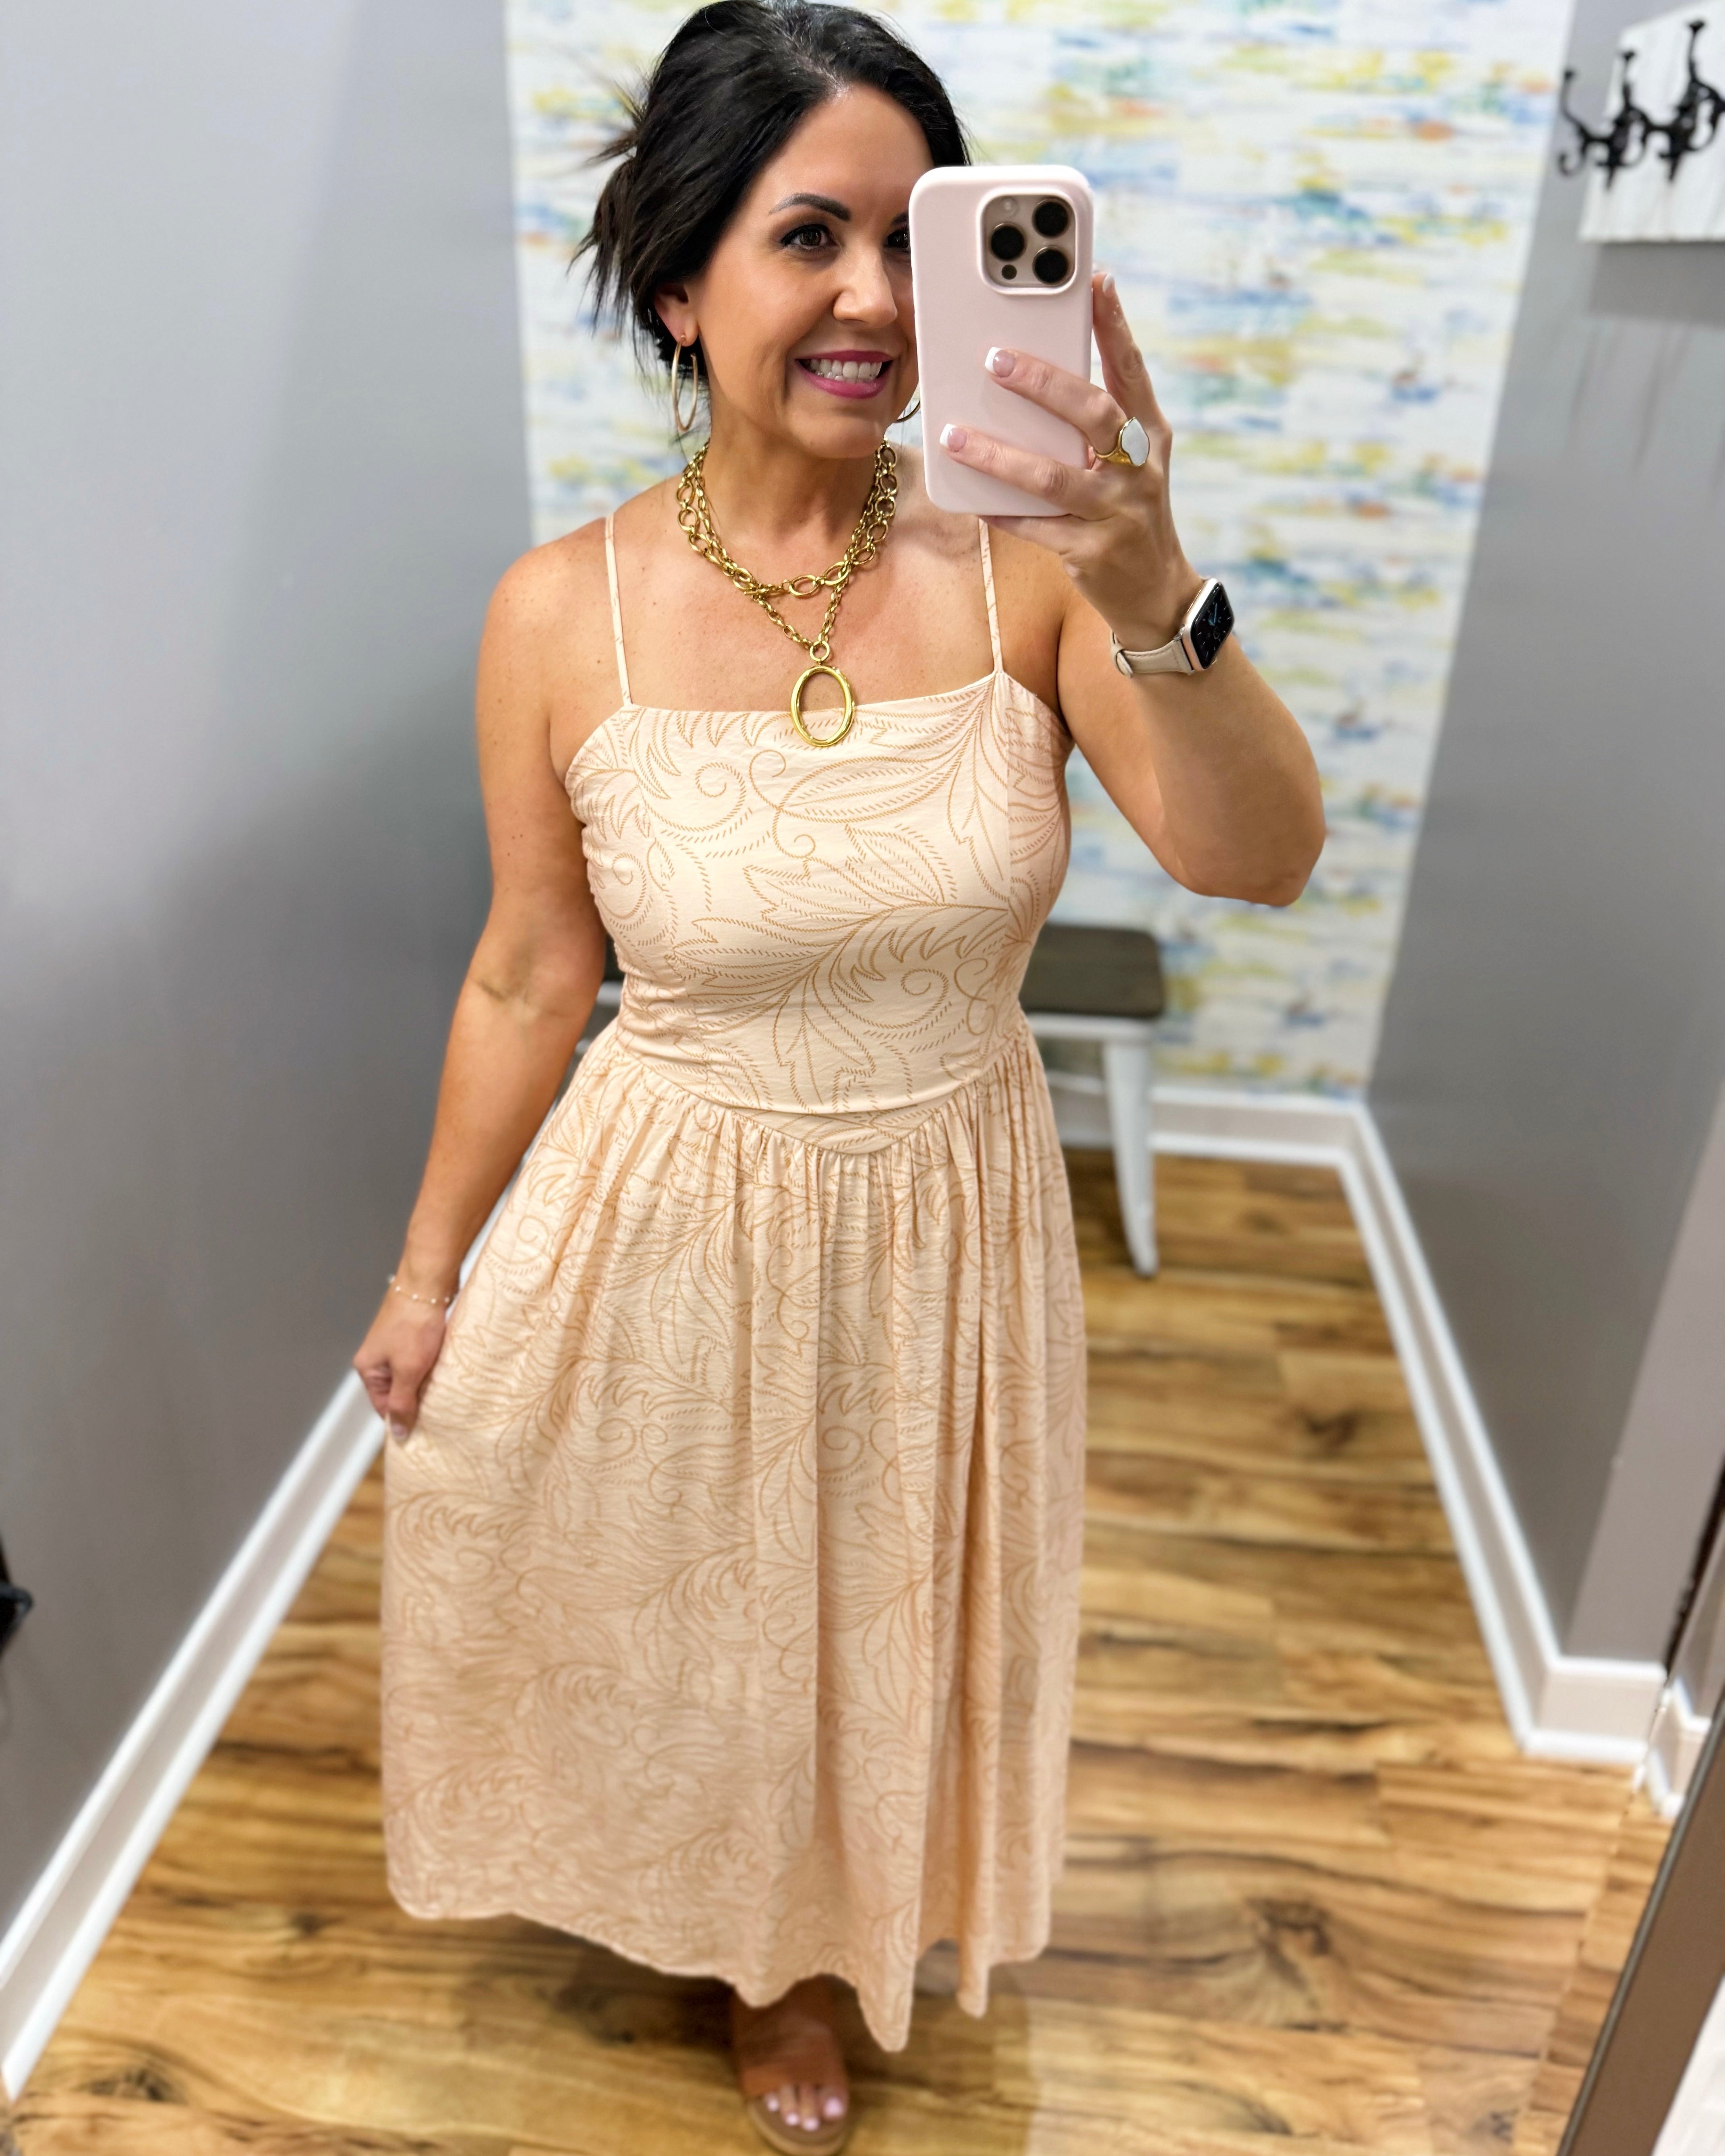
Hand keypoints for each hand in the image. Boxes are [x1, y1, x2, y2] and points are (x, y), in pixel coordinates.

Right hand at [353, 1282, 450, 1441]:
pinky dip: (433, 1367)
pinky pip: (422, 1360)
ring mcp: (395, 1345)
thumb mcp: (408, 1370)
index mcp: (368, 1368)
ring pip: (412, 1376)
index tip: (425, 1429)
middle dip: (417, 1400)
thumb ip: (402, 1402)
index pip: (383, 1406)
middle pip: (397, 1392)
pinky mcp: (413, 1335)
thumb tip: (397, 1434)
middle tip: (440, 1408)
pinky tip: (447, 1370)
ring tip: (445, 1388)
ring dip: (427, 1382)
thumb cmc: (415, 1325)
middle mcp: (378, 1357)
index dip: (403, 1418)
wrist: (429, 1283)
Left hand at [937, 270, 1199, 649]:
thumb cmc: (1128, 512)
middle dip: (1045, 384)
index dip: (1115, 326)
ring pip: (1053, 476)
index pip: (1132, 371)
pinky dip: (1002, 512)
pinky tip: (971, 497)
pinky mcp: (1091, 553)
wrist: (1156, 592)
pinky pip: (1036, 527)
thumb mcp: (1128, 462)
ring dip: (1001, 455)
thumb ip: (1096, 421)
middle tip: (996, 359)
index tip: (1096, 281)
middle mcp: (1138, 469)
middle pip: (1093, 414)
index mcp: (1149, 436)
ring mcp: (1117, 513)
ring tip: (956, 436)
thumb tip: (1041, 371)